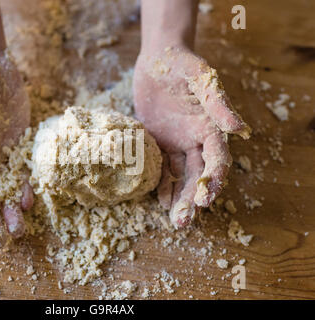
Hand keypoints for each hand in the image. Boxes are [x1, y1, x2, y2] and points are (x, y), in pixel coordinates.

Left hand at [134, 46, 250, 227]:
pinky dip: (162, 184)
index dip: (214, 179)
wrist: (157, 60)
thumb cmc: (182, 64)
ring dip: (179, 197)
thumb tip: (239, 128)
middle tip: (185, 221)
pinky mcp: (159, 142)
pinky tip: (160, 201)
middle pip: (198, 174)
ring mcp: (177, 143)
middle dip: (193, 198)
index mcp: (211, 127)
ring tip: (175, 220)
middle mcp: (196, 139)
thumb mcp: (200, 78)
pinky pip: (162, 167)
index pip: (217, 159)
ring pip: (181, 175)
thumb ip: (217, 101)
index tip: (206, 199)